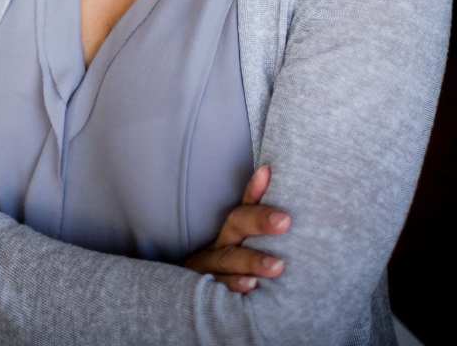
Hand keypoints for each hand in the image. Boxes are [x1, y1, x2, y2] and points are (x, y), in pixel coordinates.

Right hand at [183, 164, 290, 293]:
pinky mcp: (208, 294)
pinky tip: (251, 287)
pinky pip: (220, 289)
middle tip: (285, 221)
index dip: (254, 189)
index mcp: (232, 233)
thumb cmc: (237, 277)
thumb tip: (285, 192)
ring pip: (227, 259)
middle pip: (236, 225)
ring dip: (252, 260)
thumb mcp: (249, 251)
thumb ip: (265, 230)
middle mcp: (219, 246)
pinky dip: (235, 286)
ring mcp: (211, 270)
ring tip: (277, 265)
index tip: (267, 171)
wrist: (193, 307)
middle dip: (259, 221)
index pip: (246, 204)